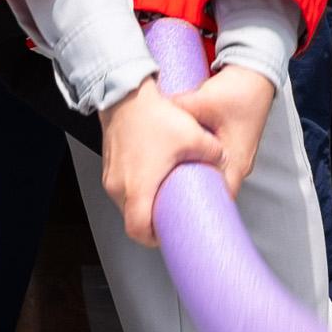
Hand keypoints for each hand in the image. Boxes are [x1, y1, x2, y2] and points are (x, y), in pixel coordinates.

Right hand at [96, 75, 224, 247]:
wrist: (125, 92)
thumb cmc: (152, 116)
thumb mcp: (192, 136)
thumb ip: (213, 152)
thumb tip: (222, 160)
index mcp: (139, 188)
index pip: (138, 231)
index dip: (152, 239)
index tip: (166, 235)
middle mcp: (120, 186)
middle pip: (132, 219)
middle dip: (150, 221)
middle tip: (169, 216)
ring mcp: (111, 175)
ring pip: (125, 202)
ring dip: (142, 203)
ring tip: (162, 193)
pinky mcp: (108, 163)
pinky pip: (120, 186)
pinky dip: (135, 187)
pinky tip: (151, 175)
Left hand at [174, 63, 280, 199]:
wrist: (254, 74)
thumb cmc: (238, 91)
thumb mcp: (205, 100)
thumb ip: (179, 111)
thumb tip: (154, 120)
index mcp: (236, 160)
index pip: (221, 197)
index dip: (201, 207)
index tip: (178, 210)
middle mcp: (239, 163)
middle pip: (214, 192)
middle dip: (192, 196)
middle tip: (165, 197)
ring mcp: (235, 156)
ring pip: (213, 178)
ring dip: (194, 181)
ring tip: (168, 183)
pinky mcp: (229, 146)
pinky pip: (212, 165)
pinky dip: (197, 167)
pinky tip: (179, 163)